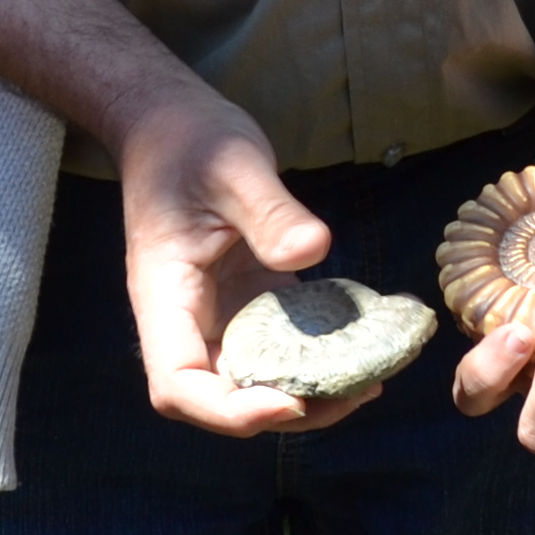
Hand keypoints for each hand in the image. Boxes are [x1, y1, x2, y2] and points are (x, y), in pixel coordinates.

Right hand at [109, 87, 345, 439]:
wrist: (170, 122)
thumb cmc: (189, 140)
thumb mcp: (234, 166)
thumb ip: (271, 211)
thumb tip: (315, 251)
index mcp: (165, 296)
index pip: (178, 385)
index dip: (229, 411)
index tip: (290, 400)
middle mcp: (186, 318)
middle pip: (220, 398)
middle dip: (284, 411)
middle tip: (355, 393)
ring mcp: (217, 313)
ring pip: (252, 382)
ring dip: (306, 394)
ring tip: (369, 382)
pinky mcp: (247, 301)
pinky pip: (278, 347)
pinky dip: (317, 358)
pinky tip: (366, 348)